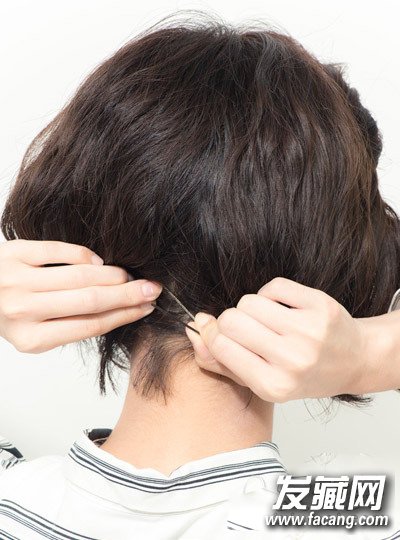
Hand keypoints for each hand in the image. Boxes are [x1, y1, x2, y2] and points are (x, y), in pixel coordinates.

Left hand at [0, 239, 161, 352]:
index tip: (146, 307)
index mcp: (32, 339)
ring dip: (112, 275)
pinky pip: (61, 251)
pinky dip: (86, 256)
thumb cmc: (9, 313)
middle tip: (152, 288)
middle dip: (128, 294)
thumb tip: (119, 309)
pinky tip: (97, 263)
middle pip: (91, 301)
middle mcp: (23, 311)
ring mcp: (17, 280)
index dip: (124, 315)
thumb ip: (70, 324)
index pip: (91, 325)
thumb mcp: (36, 332)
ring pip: (80, 276)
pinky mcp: (14, 253)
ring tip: (127, 276)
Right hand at [185, 277, 375, 401]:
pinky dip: (271, 294)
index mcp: (273, 386)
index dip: (214, 334)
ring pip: (249, 301)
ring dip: (251, 308)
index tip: (222, 335)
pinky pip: (273, 286)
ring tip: (267, 321)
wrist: (352, 361)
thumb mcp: (260, 380)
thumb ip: (220, 361)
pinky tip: (282, 309)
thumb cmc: (302, 375)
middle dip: (232, 321)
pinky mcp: (320, 306)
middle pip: (231, 320)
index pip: (220, 345)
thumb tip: (195, 329)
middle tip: (249, 330)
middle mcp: (292, 360)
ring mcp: (308, 331)